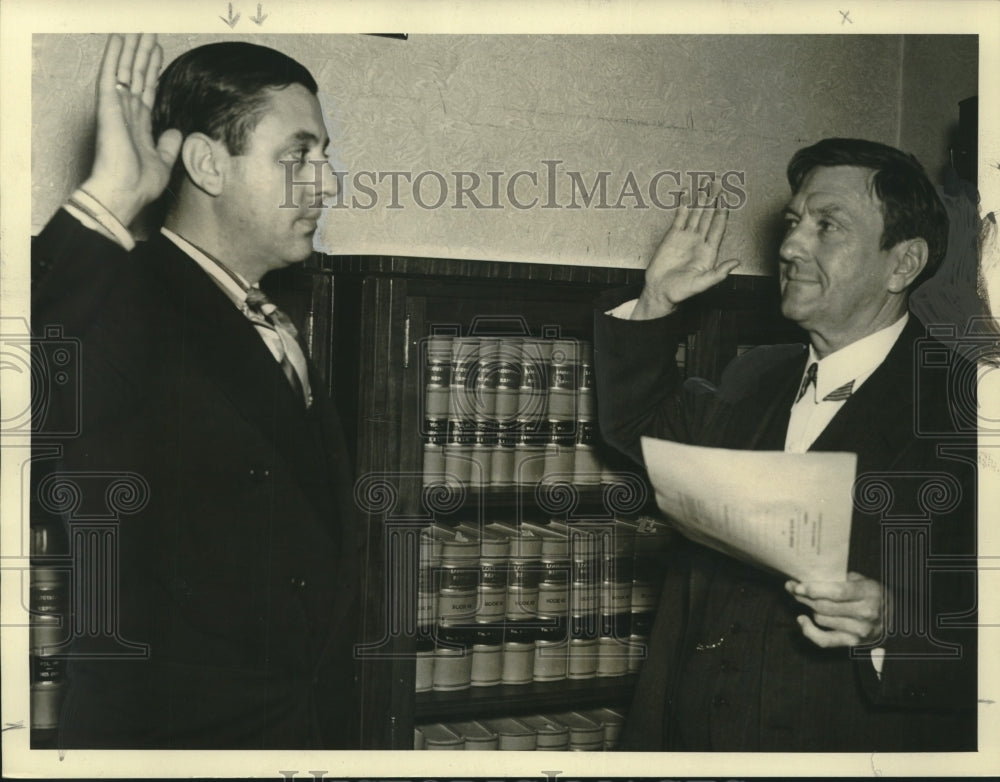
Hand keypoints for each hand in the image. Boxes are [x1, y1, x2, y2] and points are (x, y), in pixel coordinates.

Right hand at [80, 34, 182, 226]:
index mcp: (139, 125)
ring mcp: (116, 107)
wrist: (124, 192)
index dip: (152, 71)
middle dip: (143, 54)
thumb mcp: (163, 163)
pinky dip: (113, 56)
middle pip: (137, 76)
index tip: (157, 53)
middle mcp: (128, 113)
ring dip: (131, 48)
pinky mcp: (107, 106)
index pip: (147, 90)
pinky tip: (118, 38)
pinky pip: (109, 75)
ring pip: (124, 70)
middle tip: (148, 32)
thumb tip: (175, 132)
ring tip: (138, 29)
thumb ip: (168, 146)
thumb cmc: (139, 184)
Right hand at [631, 195, 739, 319]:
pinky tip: (686, 193)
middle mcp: (699, 241)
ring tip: (705, 184)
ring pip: (696, 213)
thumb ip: (719, 273)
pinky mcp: (672, 236)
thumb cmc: (681, 291)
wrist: (659, 291)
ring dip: (700, 199)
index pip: (718, 226)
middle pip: (708, 215)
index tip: (726, 198)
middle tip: (717, 183)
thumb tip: (736, 262)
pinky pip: (680, 217)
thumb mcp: (702, 284)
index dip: (722, 212)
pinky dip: (683, 204)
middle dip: (713, 199)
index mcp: (709, 251)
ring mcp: (686, 237)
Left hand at [785, 572, 886, 647]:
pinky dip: (809, 631)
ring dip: (808, 608)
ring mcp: (859, 631)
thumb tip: (810, 576)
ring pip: (821, 619)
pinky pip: (824, 640)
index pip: (836, 592)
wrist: (894, 618)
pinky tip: (802, 620)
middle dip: (804, 596)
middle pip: (824, 606)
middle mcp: (865, 613)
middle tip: (793, 588)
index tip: (797, 585)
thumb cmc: (872, 594)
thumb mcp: (863, 580)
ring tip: (802, 599)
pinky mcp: (852, 643)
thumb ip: (841, 578)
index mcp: (868, 593)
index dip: (814, 589)